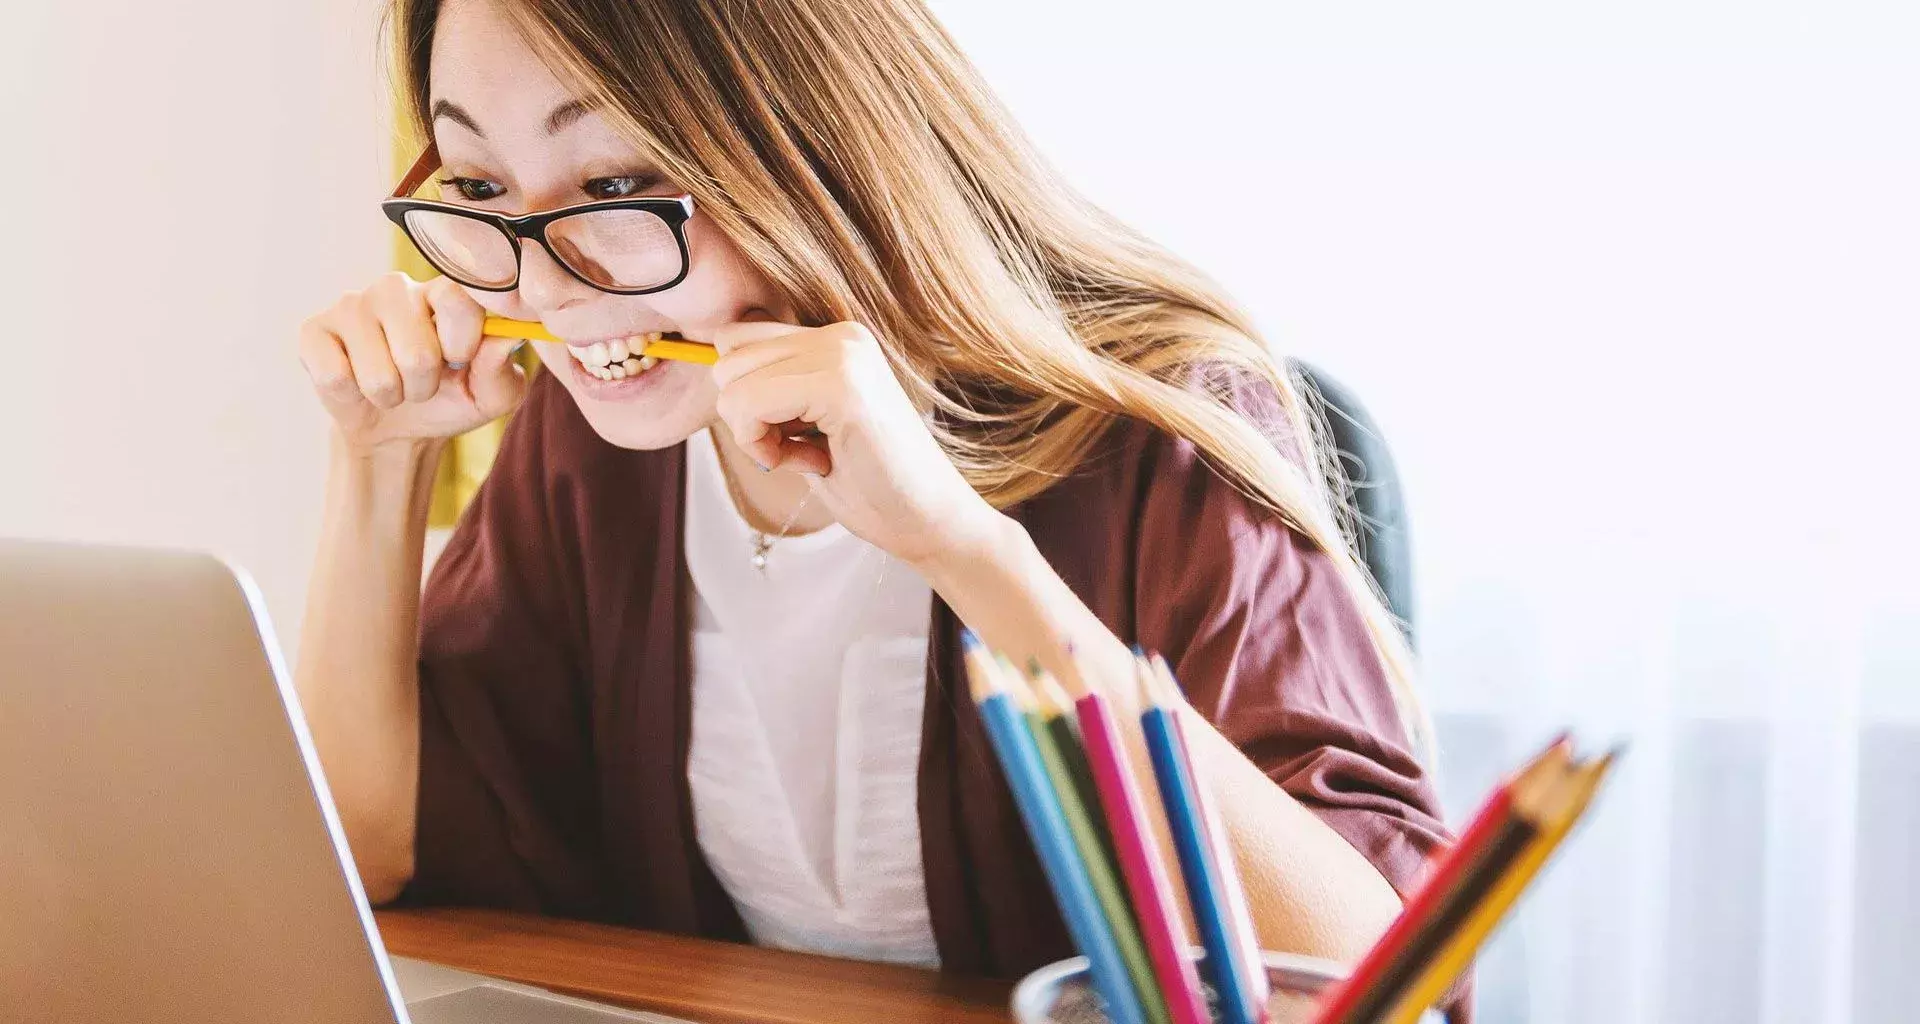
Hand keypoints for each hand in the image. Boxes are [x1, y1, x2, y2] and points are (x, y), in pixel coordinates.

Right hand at [298, 272, 526, 452]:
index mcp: (444, 292)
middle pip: (417, 351)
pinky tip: (355, 382)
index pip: (457, 299)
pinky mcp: (314, 330)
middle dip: (424, 386)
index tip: (460, 360)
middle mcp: (397, 287)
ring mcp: (352, 305)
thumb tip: (508, 338)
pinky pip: (335, 376)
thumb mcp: (490, 395)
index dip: (462, 342)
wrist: (396, 429)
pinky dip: (352, 396)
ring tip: (391, 386)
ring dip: (390, 396)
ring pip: (378, 372)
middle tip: (420, 383)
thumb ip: (502, 369)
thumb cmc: (449, 400)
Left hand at [708, 320, 1004, 569]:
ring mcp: (843, 355)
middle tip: (799, 448)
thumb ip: (773, 390)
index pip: (737, 340)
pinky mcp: (841, 386)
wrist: (929, 522)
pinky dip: (762, 445)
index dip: (746, 398)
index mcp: (837, 338)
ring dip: (754, 432)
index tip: (791, 435)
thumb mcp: (809, 424)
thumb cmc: (869, 483)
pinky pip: (749, 404)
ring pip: (732, 381)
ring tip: (810, 454)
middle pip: (727, 357)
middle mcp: (841, 335)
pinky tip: (811, 463)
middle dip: (746, 415)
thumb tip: (712, 366)